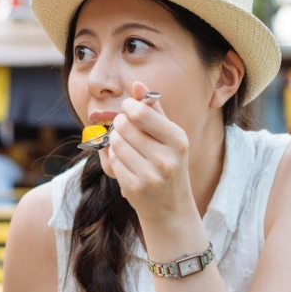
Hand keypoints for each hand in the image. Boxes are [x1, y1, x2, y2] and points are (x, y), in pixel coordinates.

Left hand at [106, 82, 196, 224]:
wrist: (169, 207)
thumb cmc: (168, 164)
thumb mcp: (169, 136)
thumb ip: (153, 109)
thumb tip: (137, 84)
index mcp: (177, 140)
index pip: (140, 113)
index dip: (128, 107)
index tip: (128, 109)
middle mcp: (166, 158)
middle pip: (124, 126)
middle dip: (119, 123)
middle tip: (123, 127)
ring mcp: (150, 175)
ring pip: (116, 143)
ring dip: (115, 140)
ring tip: (125, 145)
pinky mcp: (134, 188)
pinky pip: (113, 161)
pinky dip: (114, 157)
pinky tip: (125, 161)